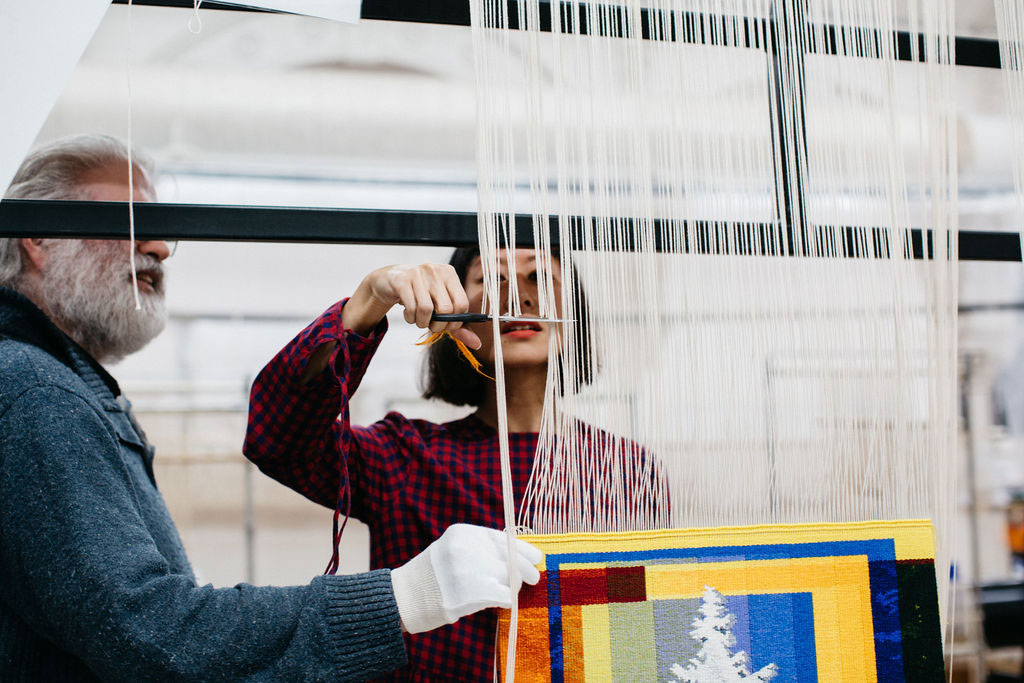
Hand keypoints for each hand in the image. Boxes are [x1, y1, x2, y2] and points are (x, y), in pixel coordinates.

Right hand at [343, 264, 480, 348]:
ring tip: (418, 320)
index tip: (445, 326)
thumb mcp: (439, 306)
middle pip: (446, 309)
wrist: (388, 281)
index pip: (462, 304)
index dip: (455, 322)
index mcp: (450, 274)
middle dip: (437, 326)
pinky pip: (411, 308)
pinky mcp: (402, 280)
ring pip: (427, 310)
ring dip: (422, 323)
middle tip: (430, 325)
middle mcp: (436, 271)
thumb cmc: (419, 295)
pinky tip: (409, 314)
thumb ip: (458, 325)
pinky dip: (410, 318)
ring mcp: (418, 273)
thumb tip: (477, 344)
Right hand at [389, 524, 542, 633]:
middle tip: (533, 578)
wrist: (404, 598)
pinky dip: (507, 600)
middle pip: (512, 556)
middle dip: (526, 568)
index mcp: (463, 533)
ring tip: (507, 591)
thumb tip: (518, 553)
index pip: (504, 537)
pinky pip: (505, 596)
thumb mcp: (453, 549)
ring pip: (511, 576)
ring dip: (514, 586)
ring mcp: (471, 570)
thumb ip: (480, 548)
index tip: (536, 556)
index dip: (524, 548)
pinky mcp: (474, 593)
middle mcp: (468, 548)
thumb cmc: (432, 576)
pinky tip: (500, 602)